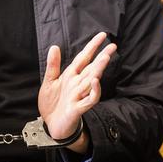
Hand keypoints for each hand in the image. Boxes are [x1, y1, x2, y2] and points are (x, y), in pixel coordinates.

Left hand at [38, 32, 116, 150]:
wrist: (51, 125)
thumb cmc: (52, 104)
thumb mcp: (49, 82)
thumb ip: (53, 65)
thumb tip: (55, 46)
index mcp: (71, 76)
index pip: (83, 58)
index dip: (92, 47)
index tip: (102, 36)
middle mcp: (77, 84)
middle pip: (92, 68)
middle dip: (102, 57)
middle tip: (113, 46)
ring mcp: (79, 95)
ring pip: (92, 80)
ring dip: (99, 70)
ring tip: (105, 57)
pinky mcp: (78, 108)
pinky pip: (89, 99)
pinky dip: (93, 91)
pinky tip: (95, 81)